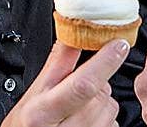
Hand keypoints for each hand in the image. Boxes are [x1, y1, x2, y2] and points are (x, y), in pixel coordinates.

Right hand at [2, 39, 128, 126]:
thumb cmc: (27, 125)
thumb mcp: (33, 93)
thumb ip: (58, 62)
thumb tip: (73, 29)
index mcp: (42, 112)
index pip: (82, 84)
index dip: (104, 62)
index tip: (119, 44)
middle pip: (100, 94)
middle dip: (97, 84)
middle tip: (75, 90)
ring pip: (111, 108)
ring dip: (101, 102)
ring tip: (77, 110)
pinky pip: (113, 123)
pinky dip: (105, 118)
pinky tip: (85, 122)